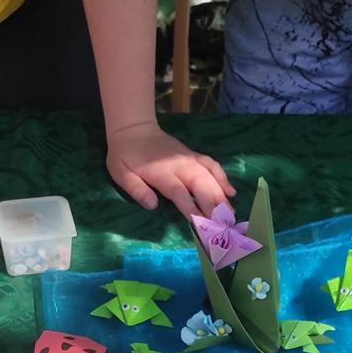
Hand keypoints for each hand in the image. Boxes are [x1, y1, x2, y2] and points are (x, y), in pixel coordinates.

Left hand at [105, 122, 232, 215]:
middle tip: (222, 224)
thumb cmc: (125, 155)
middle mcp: (179, 165)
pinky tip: (231, 191)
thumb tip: (152, 205)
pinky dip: (222, 177)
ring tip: (230, 213)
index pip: (179, 192)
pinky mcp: (193, 155)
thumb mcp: (120, 173)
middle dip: (213, 204)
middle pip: (200, 184)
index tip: (200, 223)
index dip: (190, 207)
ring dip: (221, 194)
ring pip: (210, 175)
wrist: (134, 128)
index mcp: (160, 172)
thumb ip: (136, 189)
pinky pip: (212, 165)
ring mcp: (188, 159)